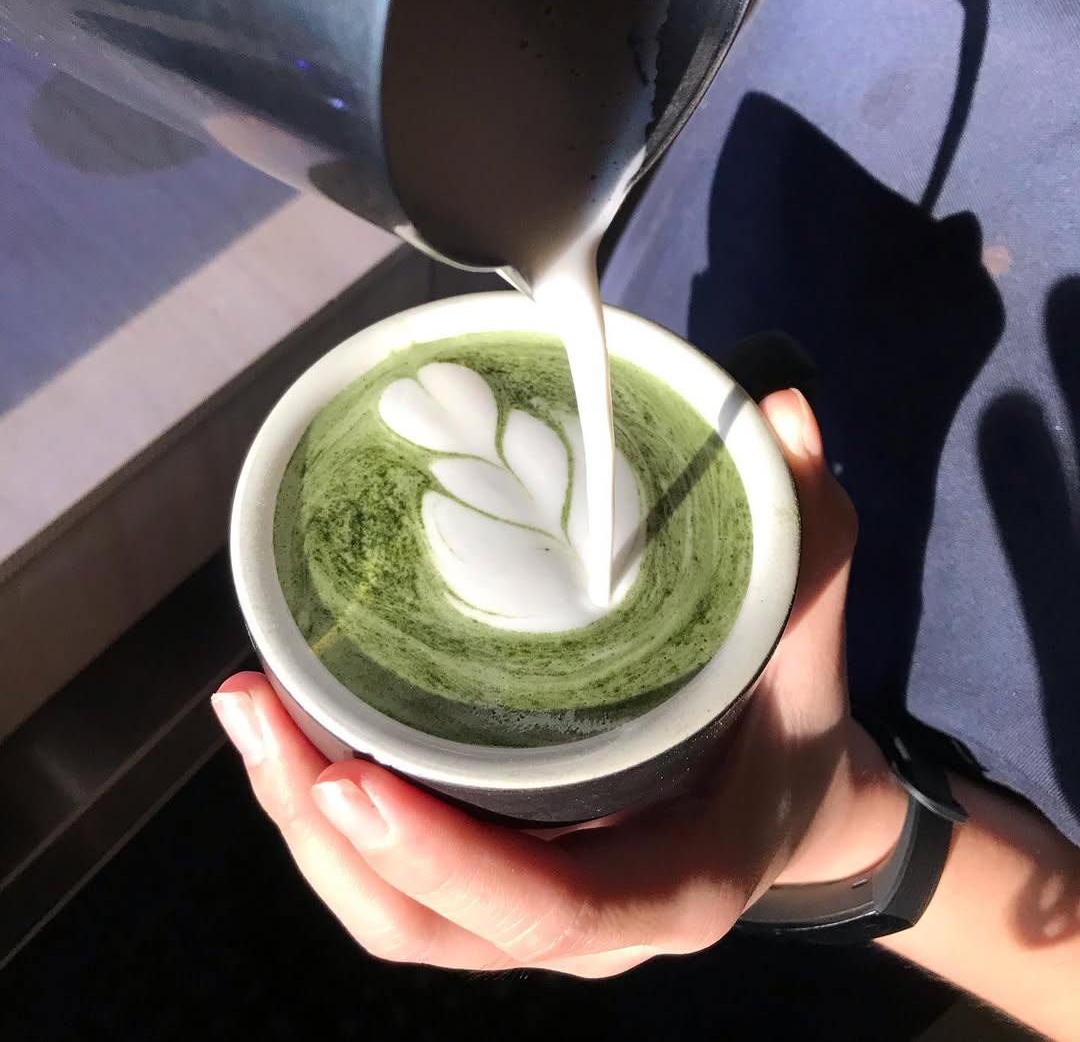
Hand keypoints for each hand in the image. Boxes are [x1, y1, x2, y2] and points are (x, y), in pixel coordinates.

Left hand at [212, 389, 906, 976]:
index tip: (350, 778)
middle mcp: (592, 928)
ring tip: (247, 706)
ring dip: (301, 824)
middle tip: (255, 705)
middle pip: (426, 927)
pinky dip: (326, 818)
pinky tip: (286, 727)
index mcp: (674, 884)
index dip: (444, 860)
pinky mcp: (497, 876)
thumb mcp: (812, 640)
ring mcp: (533, 916)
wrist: (798, 807)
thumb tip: (787, 409)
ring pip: (391, 915)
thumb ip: (808, 537)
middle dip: (325, 831)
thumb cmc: (800, 726)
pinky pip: (392, 881)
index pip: (548, 908)